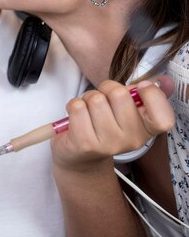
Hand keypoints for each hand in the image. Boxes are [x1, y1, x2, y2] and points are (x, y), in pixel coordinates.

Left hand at [51, 76, 174, 170]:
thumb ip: (144, 94)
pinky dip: (73, 105)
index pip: (164, 118)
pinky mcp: (84, 144)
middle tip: (103, 100)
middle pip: (119, 94)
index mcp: (147, 131)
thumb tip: (161, 81)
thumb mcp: (128, 110)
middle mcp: (131, 140)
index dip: (152, 95)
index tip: (139, 89)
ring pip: (95, 98)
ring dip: (87, 98)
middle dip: (106, 89)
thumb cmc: (106, 124)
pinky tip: (76, 118)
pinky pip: (77, 107)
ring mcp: (108, 144)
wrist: (81, 155)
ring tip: (88, 110)